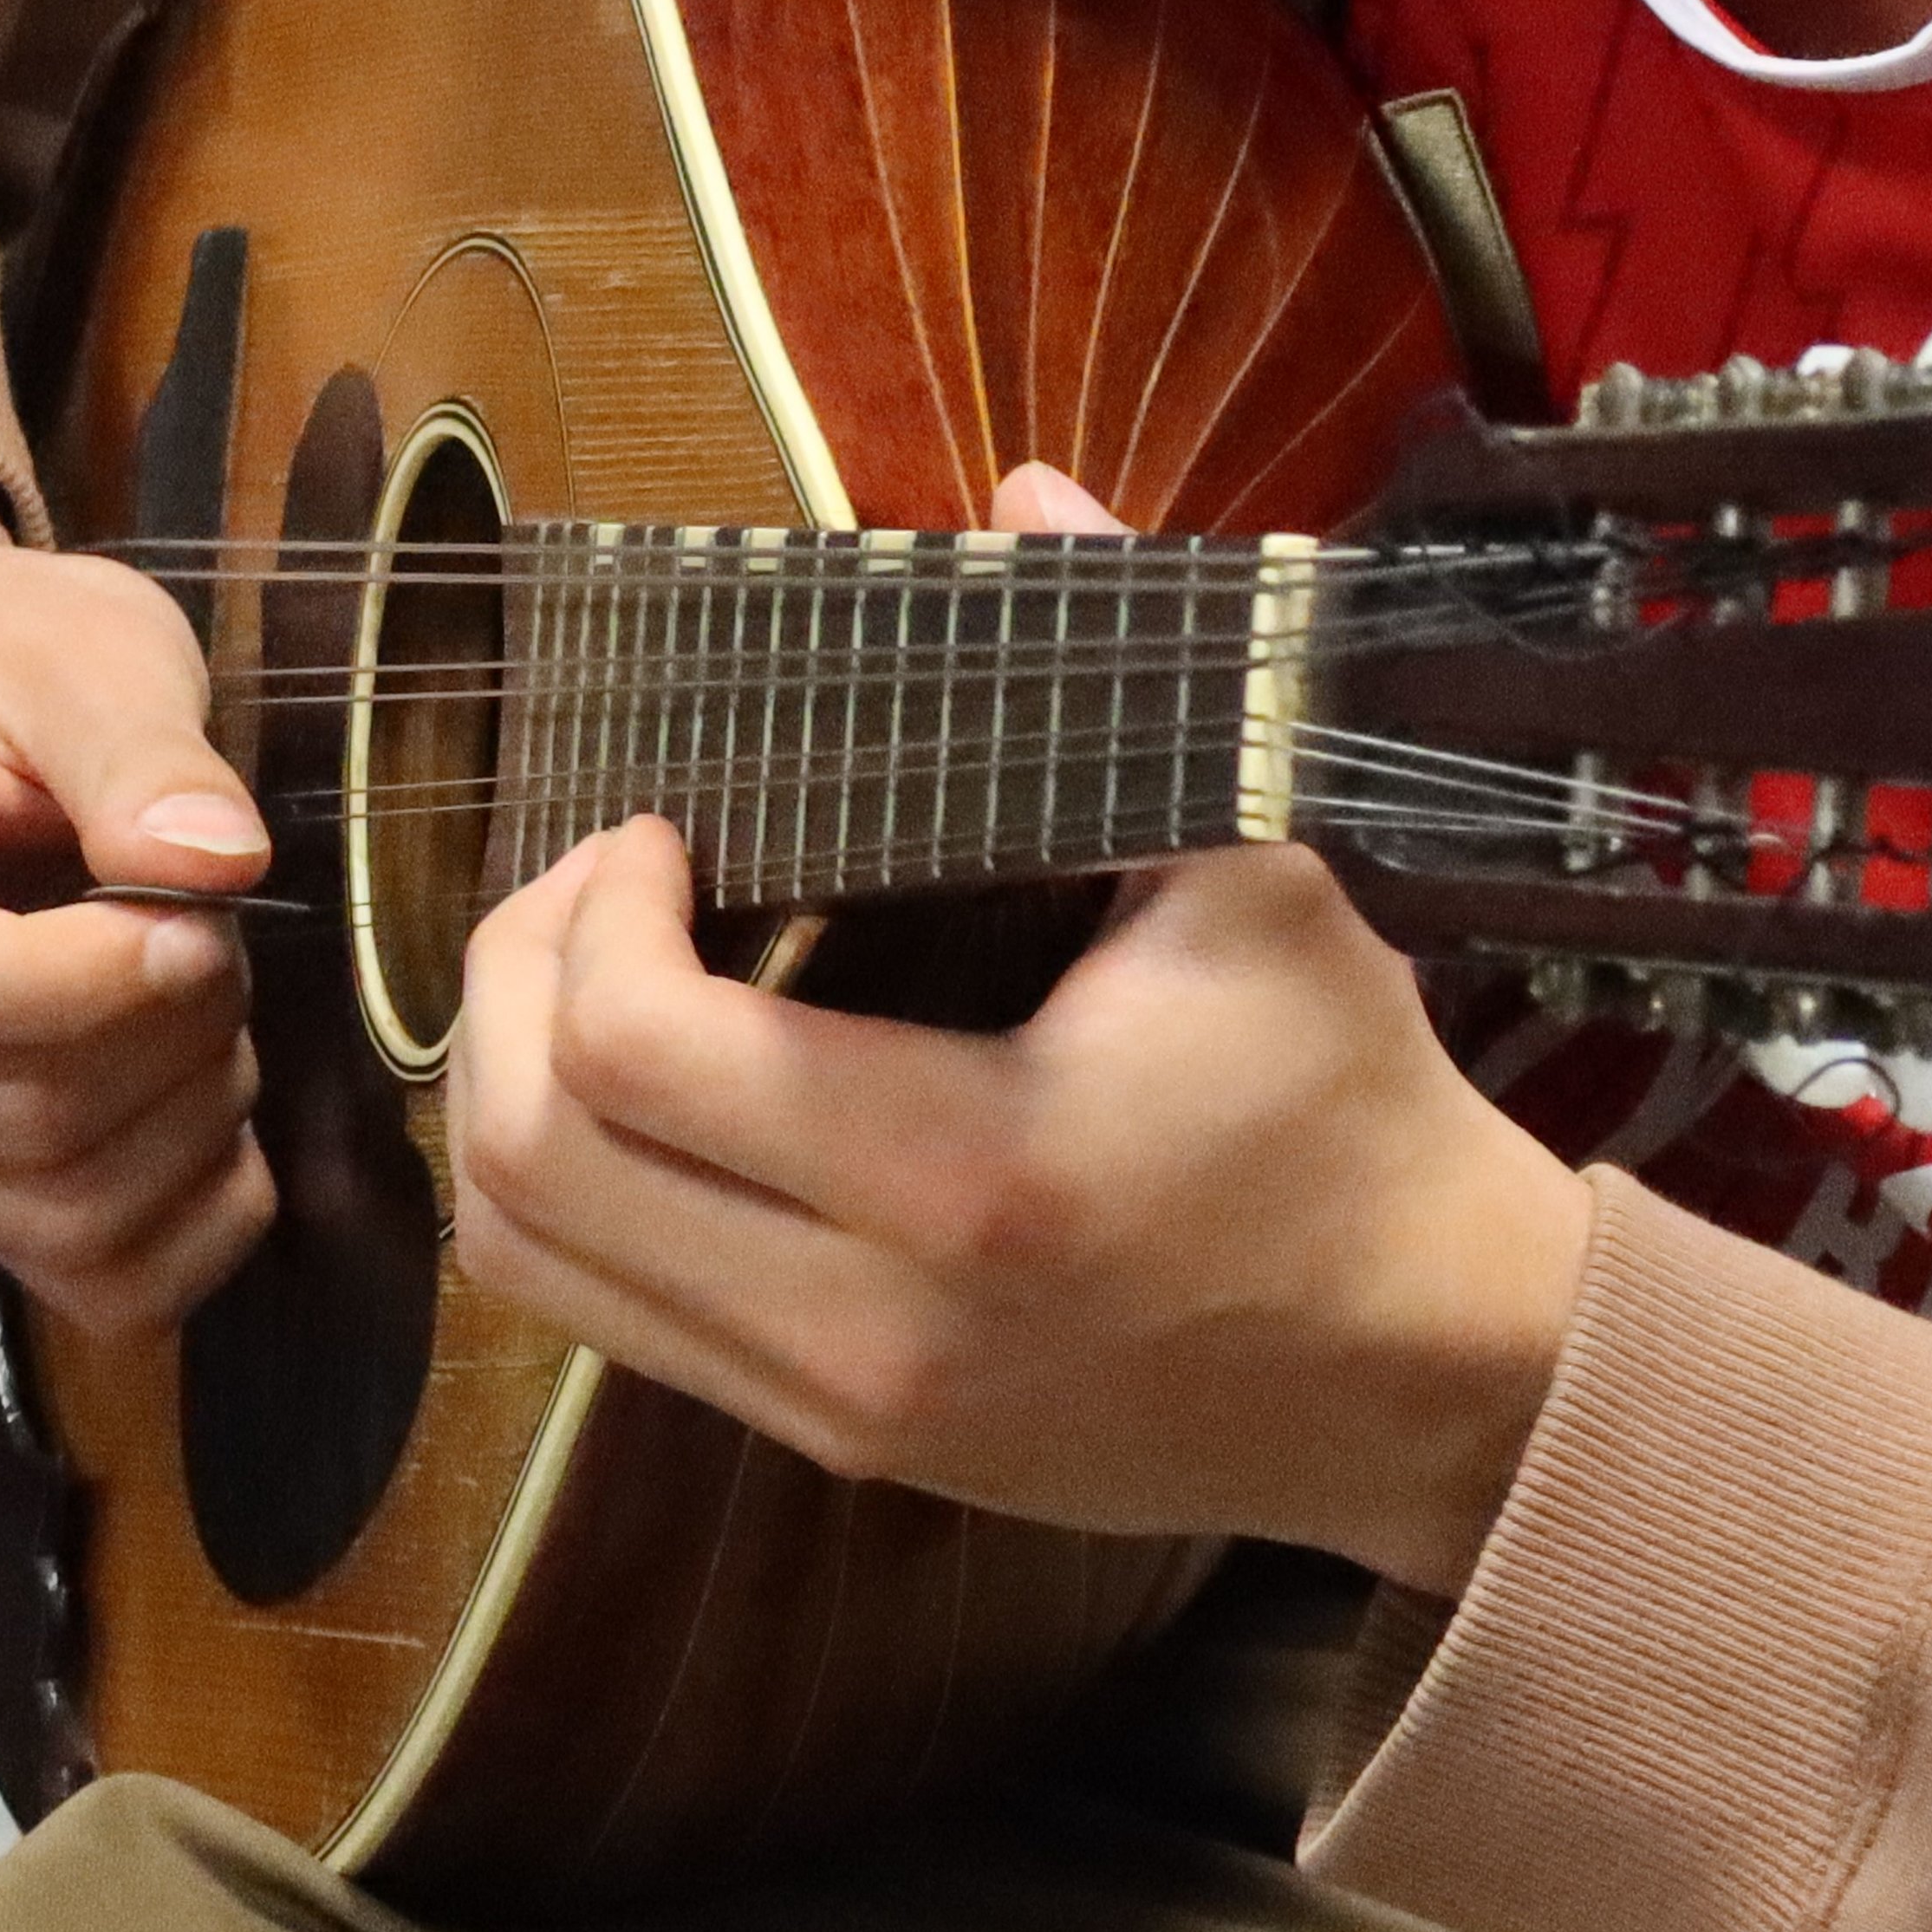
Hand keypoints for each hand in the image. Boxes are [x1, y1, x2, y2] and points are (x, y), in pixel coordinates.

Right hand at [0, 448, 275, 1336]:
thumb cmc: (0, 665)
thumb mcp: (80, 651)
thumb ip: (141, 749)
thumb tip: (216, 861)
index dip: (86, 982)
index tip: (198, 915)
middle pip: (3, 1113)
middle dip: (168, 1032)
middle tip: (213, 928)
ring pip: (60, 1210)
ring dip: (196, 1114)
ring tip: (204, 995)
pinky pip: (99, 1280)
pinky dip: (203, 1210)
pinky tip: (204, 1095)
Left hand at [442, 467, 1595, 1593]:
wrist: (1425, 1371)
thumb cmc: (1344, 1103)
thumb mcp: (1258, 870)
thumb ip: (1123, 668)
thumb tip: (1019, 483)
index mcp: (975, 1173)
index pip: (640, 1050)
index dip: (591, 910)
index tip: (661, 822)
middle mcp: (873, 1322)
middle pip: (531, 1164)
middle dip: (510, 982)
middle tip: (587, 881)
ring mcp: (838, 1408)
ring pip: (527, 1259)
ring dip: (507, 1094)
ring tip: (584, 975)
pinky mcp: (832, 1448)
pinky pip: (600, 1320)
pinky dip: (567, 1191)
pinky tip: (641, 1087)